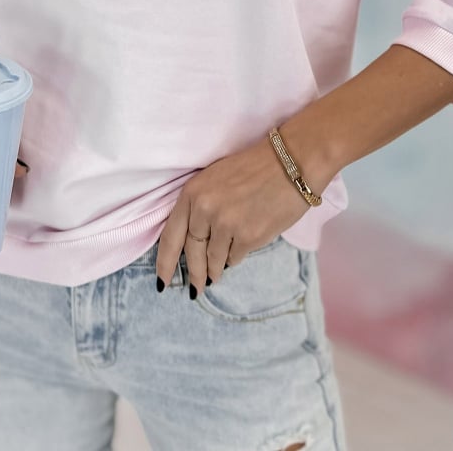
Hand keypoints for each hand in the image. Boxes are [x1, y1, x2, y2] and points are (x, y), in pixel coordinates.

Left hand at [155, 136, 311, 298]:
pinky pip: (235, 258)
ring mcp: (226, 224)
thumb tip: (193, 239)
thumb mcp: (214, 179)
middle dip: (193, 274)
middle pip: (191, 252)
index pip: (170, 235)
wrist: (290, 163)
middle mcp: (204, 209)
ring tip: (215, 277)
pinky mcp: (248, 237)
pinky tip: (239, 253)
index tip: (162, 281)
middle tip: (194, 289)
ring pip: (214, 259)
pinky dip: (235, 258)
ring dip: (214, 270)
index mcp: (192, 193)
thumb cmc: (253, 168)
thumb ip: (199, 205)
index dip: (164, 263)